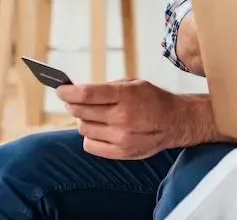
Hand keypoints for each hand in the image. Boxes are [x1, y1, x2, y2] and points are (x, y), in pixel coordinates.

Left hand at [57, 79, 184, 159]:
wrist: (175, 121)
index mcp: (126, 96)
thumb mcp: (134, 84)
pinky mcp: (120, 152)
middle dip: (74, 104)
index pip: (86, 94)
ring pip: (83, 128)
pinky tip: (101, 129)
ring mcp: (121, 137)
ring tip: (96, 116)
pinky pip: (90, 145)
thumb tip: (77, 92)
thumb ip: (107, 87)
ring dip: (84, 120)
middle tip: (74, 101)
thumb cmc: (153, 99)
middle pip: (81, 111)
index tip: (60, 90)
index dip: (68, 92)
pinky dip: (91, 136)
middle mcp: (122, 117)